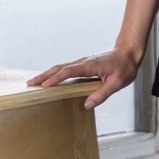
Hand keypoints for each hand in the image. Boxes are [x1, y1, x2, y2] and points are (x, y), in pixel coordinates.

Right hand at [26, 47, 140, 110]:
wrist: (128, 53)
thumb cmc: (124, 67)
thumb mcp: (117, 83)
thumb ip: (102, 94)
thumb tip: (86, 105)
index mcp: (90, 66)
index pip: (69, 71)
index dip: (56, 78)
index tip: (44, 85)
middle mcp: (84, 62)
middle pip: (60, 67)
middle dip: (44, 75)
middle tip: (30, 84)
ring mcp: (83, 62)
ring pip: (61, 67)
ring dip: (47, 74)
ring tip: (34, 82)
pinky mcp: (83, 65)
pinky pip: (66, 68)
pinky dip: (55, 73)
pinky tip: (50, 80)